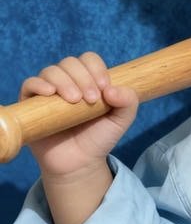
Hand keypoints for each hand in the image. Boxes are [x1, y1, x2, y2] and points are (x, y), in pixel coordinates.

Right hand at [20, 52, 138, 179]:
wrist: (79, 163)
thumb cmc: (99, 138)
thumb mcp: (121, 120)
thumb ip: (128, 101)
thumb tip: (112, 89)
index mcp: (88, 80)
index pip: (89, 60)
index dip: (96, 68)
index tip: (104, 88)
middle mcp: (66, 82)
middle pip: (70, 63)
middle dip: (83, 77)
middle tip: (91, 99)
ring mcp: (47, 92)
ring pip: (51, 71)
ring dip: (64, 82)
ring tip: (74, 101)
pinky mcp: (30, 104)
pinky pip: (29, 84)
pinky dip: (39, 84)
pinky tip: (50, 93)